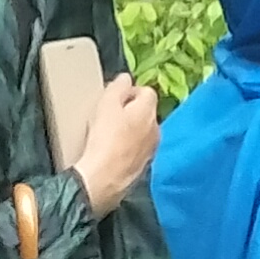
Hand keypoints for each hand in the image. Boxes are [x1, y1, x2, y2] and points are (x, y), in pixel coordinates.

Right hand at [74, 77, 162, 213]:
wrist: (102, 180)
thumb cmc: (104, 140)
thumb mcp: (106, 104)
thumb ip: (118, 87)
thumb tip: (126, 78)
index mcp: (149, 111)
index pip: (147, 91)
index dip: (129, 92)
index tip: (112, 99)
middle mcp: (156, 130)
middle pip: (145, 112)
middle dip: (129, 111)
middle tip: (107, 117)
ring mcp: (152, 150)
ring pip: (142, 132)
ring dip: (129, 131)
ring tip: (107, 136)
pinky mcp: (144, 167)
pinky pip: (137, 150)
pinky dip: (127, 149)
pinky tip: (111, 154)